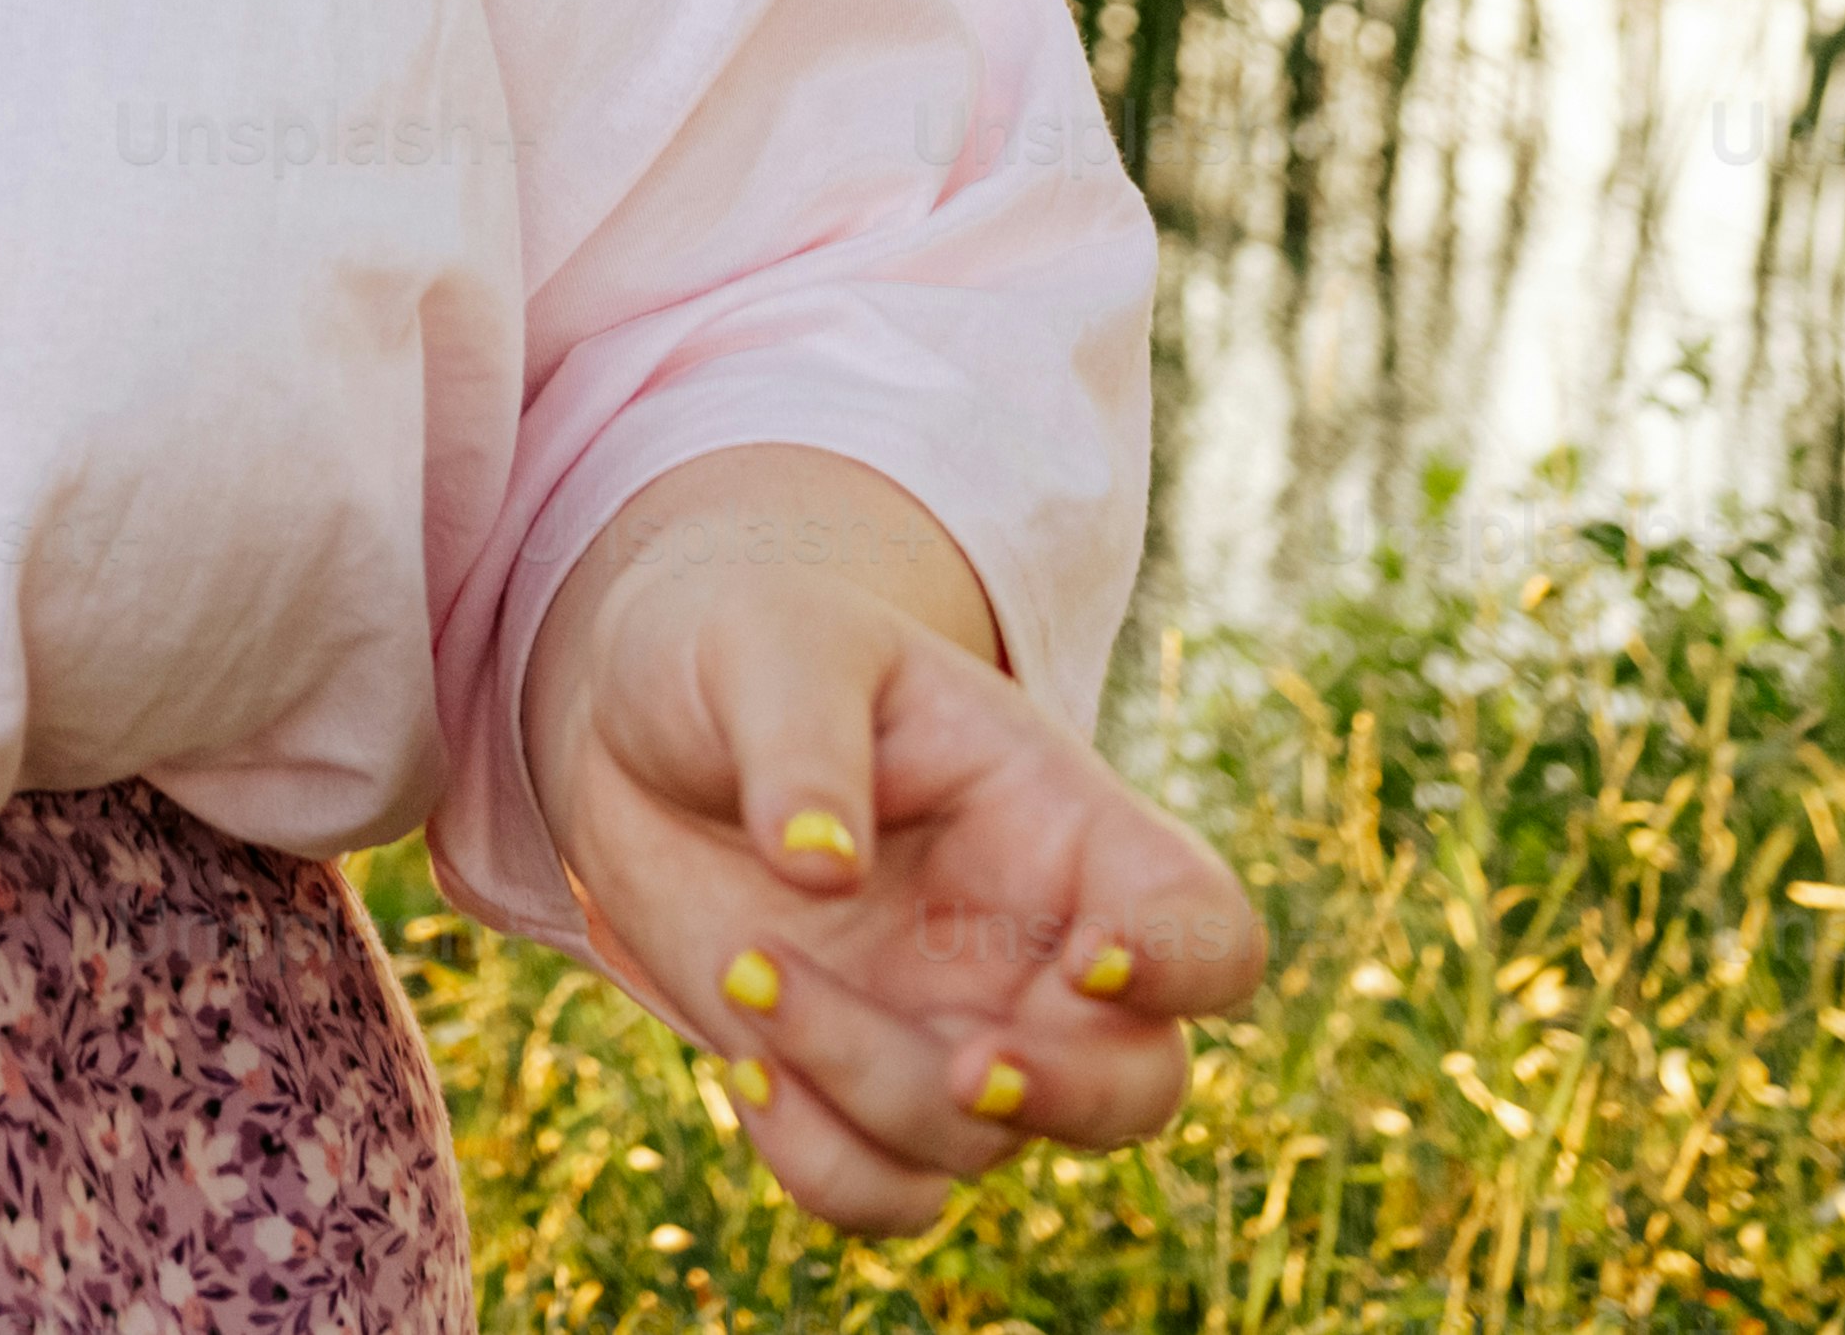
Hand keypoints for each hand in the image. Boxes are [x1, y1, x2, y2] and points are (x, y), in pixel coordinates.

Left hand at [529, 474, 1268, 1238]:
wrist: (638, 726)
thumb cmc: (742, 655)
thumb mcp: (770, 649)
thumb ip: (803, 740)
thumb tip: (818, 866)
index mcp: (1063, 827)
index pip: (1207, 927)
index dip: (1186, 966)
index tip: (1095, 955)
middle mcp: (1032, 952)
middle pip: (1140, 1085)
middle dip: (1066, 1098)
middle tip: (963, 1068)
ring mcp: (951, 1034)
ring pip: (980, 1146)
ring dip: (863, 1086)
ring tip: (744, 967)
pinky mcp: (854, 1093)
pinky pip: (884, 1195)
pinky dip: (820, 1165)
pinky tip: (742, 1069)